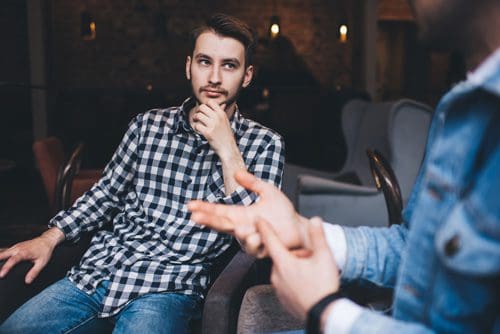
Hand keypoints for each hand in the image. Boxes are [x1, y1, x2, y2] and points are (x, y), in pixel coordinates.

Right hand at [0, 227, 63, 282]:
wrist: (47, 240)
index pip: (13, 260)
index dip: (6, 268)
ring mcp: (15, 246)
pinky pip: (4, 250)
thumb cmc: (45, 251)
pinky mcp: (15, 246)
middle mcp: (18, 248)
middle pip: (3, 254)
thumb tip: (27, 281)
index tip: (1, 275)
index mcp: (24, 252)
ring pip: (2, 251)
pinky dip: (0, 254)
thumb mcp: (42, 262)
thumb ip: (34, 272)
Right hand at [188, 170, 306, 255]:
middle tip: (195, 216)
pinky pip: (254, 246)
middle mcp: (242, 227)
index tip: (190, 205)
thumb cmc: (284, 212)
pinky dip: (254, 241)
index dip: (204, 208)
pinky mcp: (261, 249)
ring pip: (238, 237)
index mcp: (240, 214)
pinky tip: (255, 236)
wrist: (299, 227)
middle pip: (221, 224)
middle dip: (208, 220)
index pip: (218, 211)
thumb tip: (237, 173)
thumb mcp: (268, 192)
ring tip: (239, 228)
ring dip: (237, 233)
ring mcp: (250, 239)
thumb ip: (253, 183)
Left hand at [191, 100, 236, 158]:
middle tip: (198, 116)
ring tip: (196, 122)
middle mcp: (217, 118)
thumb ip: (222, 112)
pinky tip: (199, 130)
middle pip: (202, 107)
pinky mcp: (208, 133)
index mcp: (222, 114)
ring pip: (198, 115)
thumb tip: (222, 104)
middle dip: (198, 111)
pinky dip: (196, 127)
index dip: (205, 105)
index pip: (210, 102)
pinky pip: (197, 126)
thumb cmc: (226, 135)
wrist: (228, 148)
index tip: (204, 111)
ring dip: (195, 119)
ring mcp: (213, 125)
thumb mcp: (226, 122)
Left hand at [257, 217, 339, 320]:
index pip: (270, 240)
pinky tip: (306, 283)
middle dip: (293, 254)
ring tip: (310, 272)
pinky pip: (284, 283)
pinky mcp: (282, 298)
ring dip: (293, 267)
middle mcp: (276, 275)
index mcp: (284, 263)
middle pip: (281, 256)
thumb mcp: (324, 257)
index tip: (258, 220)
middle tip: (309, 258)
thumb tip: (315, 221)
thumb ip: (318, 236)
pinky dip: (292, 280)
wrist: (324, 314)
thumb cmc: (323, 287)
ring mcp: (278, 288)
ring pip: (283, 270)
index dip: (264, 228)